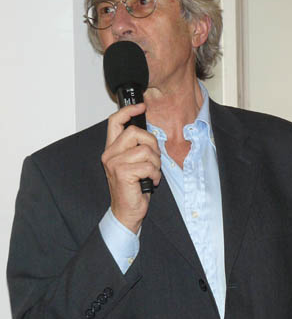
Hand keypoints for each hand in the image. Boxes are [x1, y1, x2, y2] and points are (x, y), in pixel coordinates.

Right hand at [101, 103, 160, 232]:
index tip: (142, 106)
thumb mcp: (135, 164)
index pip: (115, 121)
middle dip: (152, 143)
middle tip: (155, 159)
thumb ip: (137, 148)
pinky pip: (148, 165)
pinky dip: (156, 174)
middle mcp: (109, 154)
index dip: (128, 111)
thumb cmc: (133, 189)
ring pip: (145, 150)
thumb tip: (151, 136)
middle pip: (135, 132)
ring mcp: (114, 163)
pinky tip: (151, 182)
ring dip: (156, 163)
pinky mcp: (123, 173)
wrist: (127, 212)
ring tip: (152, 173)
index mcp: (112, 149)